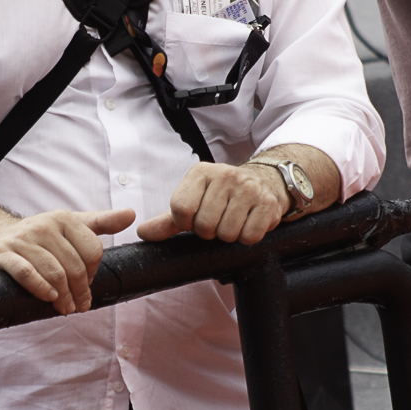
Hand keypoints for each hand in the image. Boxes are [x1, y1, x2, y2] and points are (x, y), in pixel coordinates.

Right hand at [0, 207, 134, 312]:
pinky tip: (49, 298)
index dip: (93, 273)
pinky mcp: (2, 255)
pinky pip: (26, 274)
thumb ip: (100, 223)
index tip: (87, 284)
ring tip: (66, 308)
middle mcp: (43, 226)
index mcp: (63, 219)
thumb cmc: (36, 239)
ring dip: (64, 297)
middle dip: (81, 291)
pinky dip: (40, 288)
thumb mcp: (68, 227)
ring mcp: (22, 240)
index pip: (93, 251)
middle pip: (75, 266)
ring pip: (54, 272)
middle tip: (80, 306)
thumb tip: (131, 214)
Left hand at [137, 159, 291, 246]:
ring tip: (234, 220)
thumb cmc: (223, 196)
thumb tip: (143, 233)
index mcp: (201, 172)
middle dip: (210, 231)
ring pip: (227, 233)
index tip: (196, 218)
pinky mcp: (267, 203)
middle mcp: (225, 175)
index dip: (187, 223)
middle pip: (204, 225)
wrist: (265, 183)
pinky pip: (249, 236)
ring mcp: (248, 188)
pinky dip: (247, 237)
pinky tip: (248, 222)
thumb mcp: (194, 201)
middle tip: (219, 219)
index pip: (181, 209)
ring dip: (229, 235)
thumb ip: (168, 220)